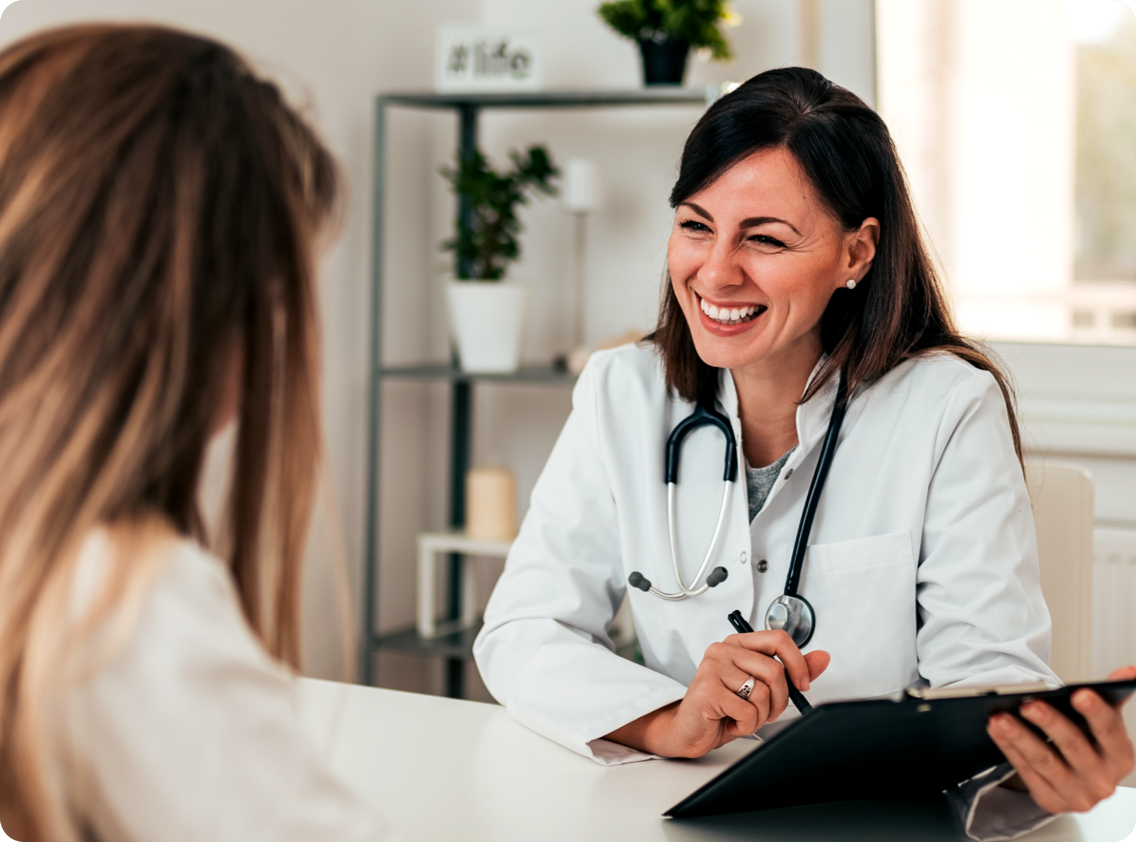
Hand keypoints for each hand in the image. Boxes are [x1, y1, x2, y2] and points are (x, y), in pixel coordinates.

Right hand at [606, 631, 829, 758]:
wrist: (689, 730)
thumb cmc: (723, 708)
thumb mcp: (761, 688)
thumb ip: (791, 671)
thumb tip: (822, 657)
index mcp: (738, 643)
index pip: (778, 639)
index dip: (797, 663)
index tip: (802, 685)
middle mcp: (723, 650)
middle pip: (775, 671)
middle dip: (779, 701)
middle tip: (766, 712)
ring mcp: (712, 667)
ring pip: (763, 693)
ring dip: (760, 716)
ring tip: (742, 717)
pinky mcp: (707, 690)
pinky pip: (748, 711)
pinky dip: (746, 725)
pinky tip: (730, 723)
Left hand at [987, 666, 1135, 813]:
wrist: (1080, 782)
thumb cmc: (1090, 744)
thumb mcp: (1103, 722)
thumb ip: (1111, 694)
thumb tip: (1128, 671)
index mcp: (1120, 757)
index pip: (1110, 732)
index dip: (1096, 713)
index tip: (1079, 693)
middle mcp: (1101, 780)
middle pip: (1073, 747)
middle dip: (1049, 723)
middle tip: (1028, 703)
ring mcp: (1076, 795)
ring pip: (1044, 762)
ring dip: (1020, 737)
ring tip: (1000, 716)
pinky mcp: (1051, 801)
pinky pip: (1026, 772)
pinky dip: (1009, 749)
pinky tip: (996, 730)